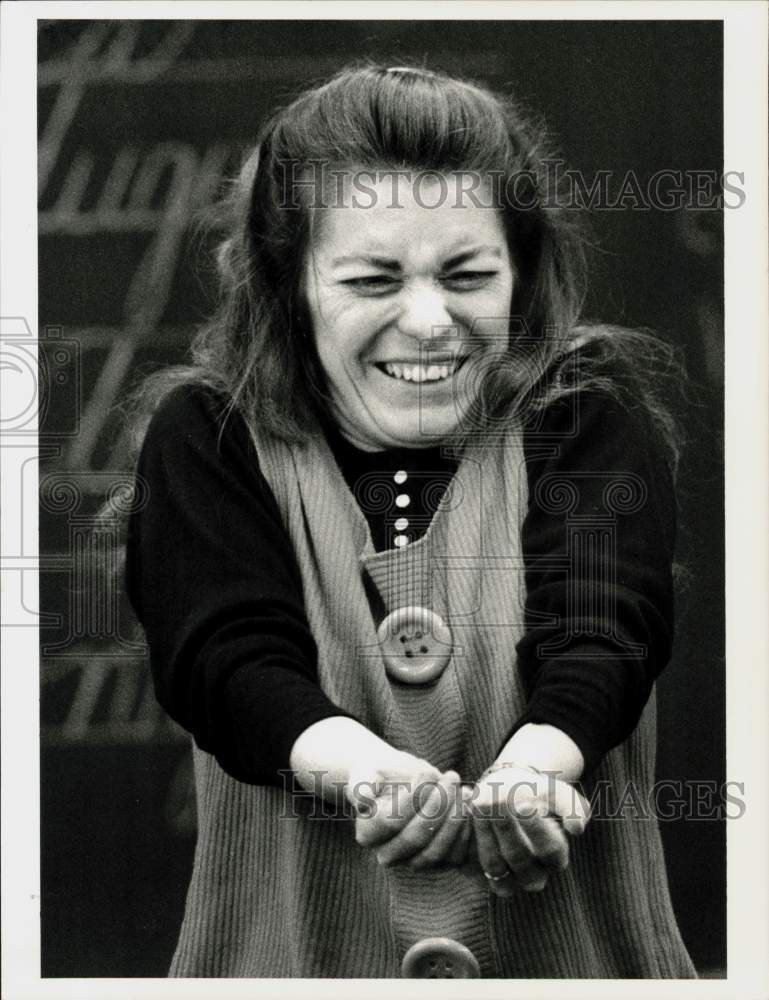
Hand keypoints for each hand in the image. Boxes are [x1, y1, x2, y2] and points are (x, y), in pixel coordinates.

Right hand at [349, 754, 467, 868]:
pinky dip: (465, 831)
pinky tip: (469, 803)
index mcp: (367, 834)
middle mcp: (388, 854)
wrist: (396, 783)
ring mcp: (413, 861)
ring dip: (454, 819)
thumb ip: (362, 784)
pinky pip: (454, 855)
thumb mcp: (365, 772)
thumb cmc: (380, 774)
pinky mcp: (437, 861)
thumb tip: (364, 799)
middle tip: (451, 777)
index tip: (428, 771)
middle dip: (437, 806)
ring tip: (463, 789)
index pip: (391, 822)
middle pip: (415, 838)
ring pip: (436, 851)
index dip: (412, 798)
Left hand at [469, 764, 589, 895]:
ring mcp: (507, 876)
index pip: (550, 849)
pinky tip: (470, 807)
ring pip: (495, 862)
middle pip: (519, 857)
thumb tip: (576, 828)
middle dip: (507, 826)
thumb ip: (573, 808)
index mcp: (556, 857)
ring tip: (481, 801)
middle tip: (498, 799)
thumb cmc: (541, 793)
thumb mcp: (561, 794)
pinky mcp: (484, 871)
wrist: (512, 788)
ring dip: (486, 831)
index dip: (536, 828)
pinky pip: (474, 860)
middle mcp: (533, 874)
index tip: (524, 802)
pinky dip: (471, 835)